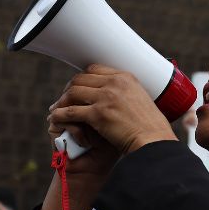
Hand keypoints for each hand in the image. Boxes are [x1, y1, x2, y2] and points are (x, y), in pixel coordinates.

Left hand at [48, 65, 177, 155]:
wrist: (153, 140)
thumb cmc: (150, 126)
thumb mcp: (141, 100)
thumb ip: (126, 94)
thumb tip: (116, 97)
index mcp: (125, 77)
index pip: (94, 69)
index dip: (82, 78)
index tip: (77, 87)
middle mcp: (115, 83)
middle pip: (81, 78)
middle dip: (69, 89)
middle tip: (63, 100)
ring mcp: (106, 97)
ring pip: (73, 92)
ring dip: (62, 101)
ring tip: (57, 110)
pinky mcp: (98, 114)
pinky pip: (71, 111)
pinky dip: (60, 114)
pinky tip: (56, 118)